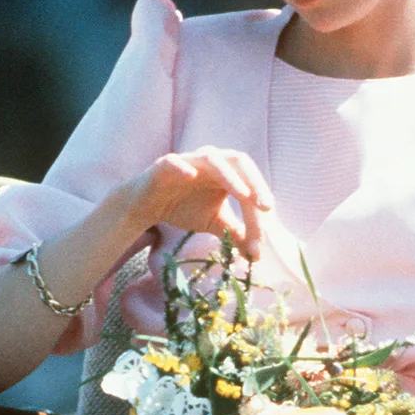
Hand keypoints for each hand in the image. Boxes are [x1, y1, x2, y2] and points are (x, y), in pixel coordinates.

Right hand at [120, 146, 273, 260]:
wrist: (148, 205)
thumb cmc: (185, 207)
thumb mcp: (216, 223)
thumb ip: (237, 234)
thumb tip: (257, 256)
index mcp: (226, 171)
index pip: (249, 183)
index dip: (259, 206)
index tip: (265, 234)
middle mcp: (211, 161)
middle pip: (238, 160)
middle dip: (255, 182)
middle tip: (266, 207)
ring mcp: (187, 160)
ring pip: (211, 158)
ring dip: (229, 175)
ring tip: (243, 194)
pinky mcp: (163, 166)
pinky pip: (173, 162)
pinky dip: (183, 168)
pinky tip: (190, 177)